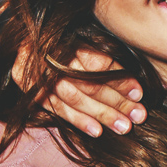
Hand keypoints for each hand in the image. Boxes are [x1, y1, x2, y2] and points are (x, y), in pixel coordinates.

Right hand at [12, 46, 145, 136]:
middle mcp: (51, 54)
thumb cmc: (67, 37)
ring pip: (74, 98)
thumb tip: (134, 83)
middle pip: (88, 83)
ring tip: (122, 127)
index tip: (138, 93)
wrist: (30, 37)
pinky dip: (77, 120)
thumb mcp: (87, 36)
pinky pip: (55, 107)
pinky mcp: (28, 86)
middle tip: (137, 116)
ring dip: (101, 114)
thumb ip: (106, 54)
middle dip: (116, 102)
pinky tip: (96, 131)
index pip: (97, 62)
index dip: (120, 79)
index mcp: (67, 37)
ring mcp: (37, 71)